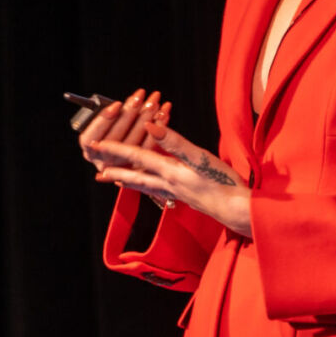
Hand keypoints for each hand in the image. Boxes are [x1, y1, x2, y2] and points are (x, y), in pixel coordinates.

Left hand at [85, 98, 252, 238]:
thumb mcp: (199, 158)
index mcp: (170, 171)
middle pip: (136, 177)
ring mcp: (177, 193)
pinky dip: (149, 187)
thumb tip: (151, 126)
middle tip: (98, 174)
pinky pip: (159, 190)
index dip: (117, 148)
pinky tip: (153, 188)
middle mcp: (169, 184)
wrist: (237, 210)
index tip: (97, 144)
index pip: (137, 156)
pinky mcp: (187, 197)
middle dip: (116, 173)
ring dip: (130, 183)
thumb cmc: (222, 183)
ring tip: (117, 182)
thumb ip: (175, 142)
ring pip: (147, 186)